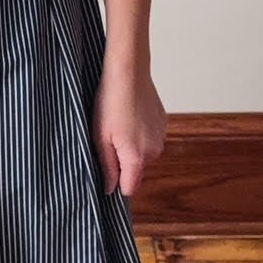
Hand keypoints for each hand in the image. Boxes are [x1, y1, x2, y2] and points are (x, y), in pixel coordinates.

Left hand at [91, 61, 166, 198]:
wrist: (128, 73)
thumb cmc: (110, 102)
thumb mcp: (100, 137)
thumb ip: (107, 167)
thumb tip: (109, 189)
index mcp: (137, 157)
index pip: (129, 188)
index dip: (115, 183)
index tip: (105, 170)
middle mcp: (154, 151)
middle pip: (135, 170)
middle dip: (122, 161)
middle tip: (108, 138)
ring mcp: (161, 136)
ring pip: (143, 154)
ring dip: (131, 146)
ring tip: (118, 124)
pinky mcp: (163, 123)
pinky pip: (149, 138)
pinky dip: (140, 133)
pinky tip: (129, 116)